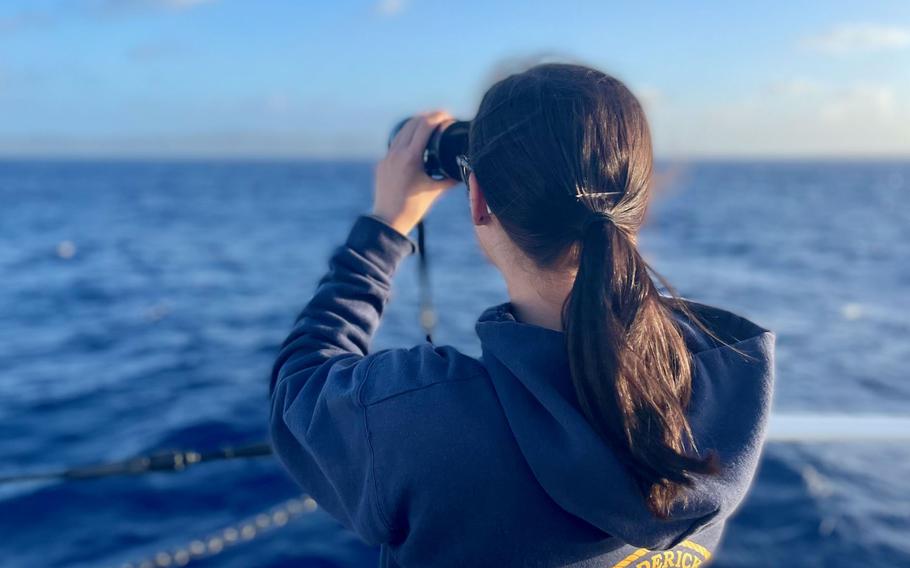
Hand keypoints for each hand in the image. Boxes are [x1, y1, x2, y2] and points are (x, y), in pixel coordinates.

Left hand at [372, 111, 458, 235]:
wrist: (388, 220)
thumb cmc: (412, 208)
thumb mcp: (434, 191)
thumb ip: (450, 179)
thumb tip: (465, 171)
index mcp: (410, 158)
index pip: (425, 125)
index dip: (438, 116)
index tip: (448, 115)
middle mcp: (396, 153)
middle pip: (413, 122)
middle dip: (428, 117)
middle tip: (442, 118)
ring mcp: (387, 157)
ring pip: (402, 131)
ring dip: (416, 124)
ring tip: (430, 126)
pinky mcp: (382, 163)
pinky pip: (395, 143)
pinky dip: (407, 137)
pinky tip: (415, 143)